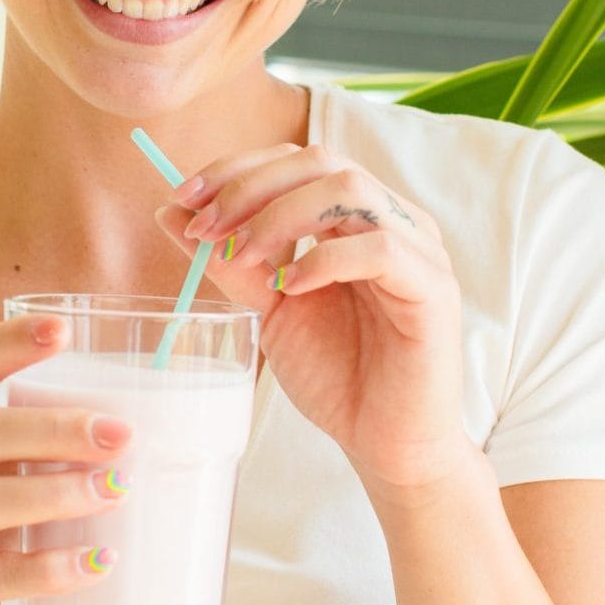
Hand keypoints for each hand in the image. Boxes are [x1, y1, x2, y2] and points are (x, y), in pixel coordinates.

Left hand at [153, 143, 477, 497]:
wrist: (384, 443)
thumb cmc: (337, 375)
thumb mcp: (268, 310)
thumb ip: (228, 261)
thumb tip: (171, 212)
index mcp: (356, 217)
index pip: (297, 161)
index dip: (238, 170)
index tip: (184, 199)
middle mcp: (393, 220)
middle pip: (321, 162)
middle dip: (251, 188)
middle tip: (205, 228)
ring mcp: (419, 250)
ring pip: (350, 191)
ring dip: (281, 216)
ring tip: (242, 257)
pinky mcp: (433, 289)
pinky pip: (381, 249)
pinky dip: (326, 259)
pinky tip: (291, 287)